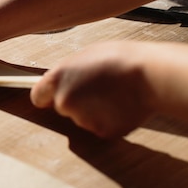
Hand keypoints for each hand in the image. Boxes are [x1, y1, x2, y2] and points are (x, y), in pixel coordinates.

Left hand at [30, 41, 153, 138]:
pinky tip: (121, 106)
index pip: (38, 96)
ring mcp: (82, 119)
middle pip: (62, 107)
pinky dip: (108, 121)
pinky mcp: (101, 131)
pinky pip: (100, 127)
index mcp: (57, 78)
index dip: (47, 96)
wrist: (149, 74)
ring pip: (82, 118)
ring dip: (93, 111)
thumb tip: (61, 82)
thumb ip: (68, 72)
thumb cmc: (119, 59)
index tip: (55, 95)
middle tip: (97, 89)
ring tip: (113, 94)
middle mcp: (64, 101)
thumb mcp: (85, 56)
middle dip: (75, 101)